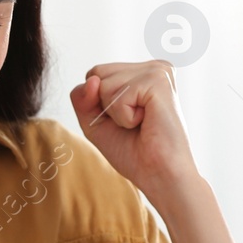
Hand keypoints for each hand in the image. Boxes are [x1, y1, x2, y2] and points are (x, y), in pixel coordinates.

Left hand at [68, 59, 199, 203]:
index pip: (95, 74)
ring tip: (142, 123)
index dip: (97, 103)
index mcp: (142, 72)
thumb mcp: (95, 122)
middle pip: (96, 73)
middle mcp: (153, 67)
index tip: (125, 121)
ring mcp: (157, 70)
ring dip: (115, 113)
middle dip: (104, 106)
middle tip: (133, 123)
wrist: (160, 176)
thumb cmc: (133, 152)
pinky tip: (146, 122)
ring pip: (103, 83)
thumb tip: (92, 79)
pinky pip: (116, 96)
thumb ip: (82, 98)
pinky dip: (124, 117)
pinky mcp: (158, 80)